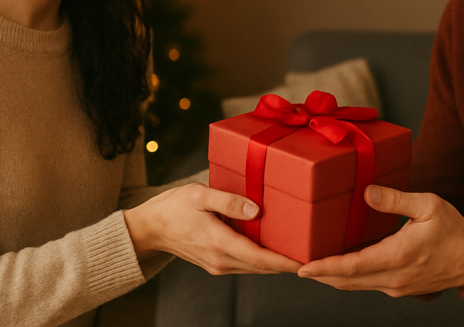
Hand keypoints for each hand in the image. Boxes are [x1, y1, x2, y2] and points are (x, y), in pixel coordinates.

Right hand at [123, 183, 301, 274]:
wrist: (149, 228)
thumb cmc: (173, 207)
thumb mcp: (200, 195)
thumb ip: (229, 201)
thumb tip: (256, 208)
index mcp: (219, 243)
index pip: (261, 258)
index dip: (286, 262)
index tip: (308, 262)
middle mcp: (221, 260)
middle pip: (263, 267)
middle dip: (288, 263)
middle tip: (314, 255)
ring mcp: (218, 265)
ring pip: (255, 267)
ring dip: (276, 262)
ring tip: (301, 252)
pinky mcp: (216, 264)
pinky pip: (246, 264)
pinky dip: (262, 260)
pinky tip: (274, 248)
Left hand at [297, 186, 463, 296]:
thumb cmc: (453, 230)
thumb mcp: (428, 205)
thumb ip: (395, 199)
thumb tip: (367, 191)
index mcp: (397, 257)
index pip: (352, 267)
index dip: (324, 268)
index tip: (302, 267)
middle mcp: (392, 278)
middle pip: (346, 281)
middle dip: (317, 275)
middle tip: (292, 265)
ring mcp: (395, 287)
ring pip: (354, 286)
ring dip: (330, 277)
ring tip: (308, 265)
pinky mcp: (398, 288)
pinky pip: (366, 284)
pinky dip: (347, 277)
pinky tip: (337, 265)